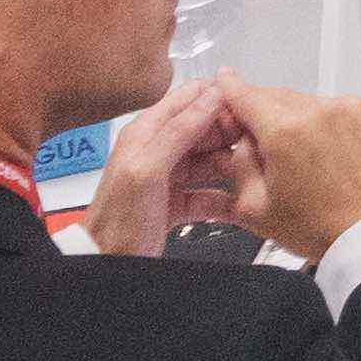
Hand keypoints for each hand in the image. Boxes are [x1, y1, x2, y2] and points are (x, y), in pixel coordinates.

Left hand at [85, 73, 254, 257]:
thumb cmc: (117, 222)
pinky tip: (238, 202)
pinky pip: (209, 193)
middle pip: (205, 130)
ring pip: (211, 160)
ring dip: (232, 166)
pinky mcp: (176, 202)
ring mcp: (168, 177)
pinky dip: (224, 198)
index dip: (218, 98)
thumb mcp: (148, 170)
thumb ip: (179, 131)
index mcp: (146, 133)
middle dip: (231, 134)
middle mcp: (157, 151)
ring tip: (251, 172)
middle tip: (254, 143)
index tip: (246, 106)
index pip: (188, 98)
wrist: (106, 263)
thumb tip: (209, 97)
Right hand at [219, 81, 360, 264]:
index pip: (247, 96)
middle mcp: (320, 110)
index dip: (231, 88)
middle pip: (279, 99)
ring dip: (302, 121)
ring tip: (308, 161)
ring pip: (311, 104)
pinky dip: (331, 124)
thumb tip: (237, 141)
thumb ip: (237, 166)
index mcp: (285, 131)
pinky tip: (333, 155)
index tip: (225, 79)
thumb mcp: (255, 208)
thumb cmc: (319, 228)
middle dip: (267, 116)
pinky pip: (341, 110)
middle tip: (268, 148)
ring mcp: (352, 109)